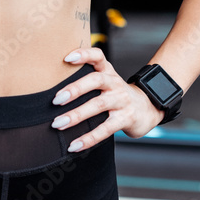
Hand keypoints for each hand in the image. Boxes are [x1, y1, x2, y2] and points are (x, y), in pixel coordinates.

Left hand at [50, 46, 164, 152]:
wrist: (148, 108)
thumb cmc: (116, 94)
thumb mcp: (106, 80)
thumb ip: (86, 78)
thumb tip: (52, 86)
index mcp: (107, 71)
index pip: (97, 56)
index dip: (84, 54)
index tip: (67, 58)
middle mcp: (115, 83)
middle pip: (96, 81)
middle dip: (75, 89)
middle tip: (56, 100)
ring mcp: (121, 101)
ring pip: (98, 105)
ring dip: (76, 115)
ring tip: (58, 124)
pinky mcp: (126, 119)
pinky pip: (105, 129)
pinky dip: (88, 138)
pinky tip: (74, 145)